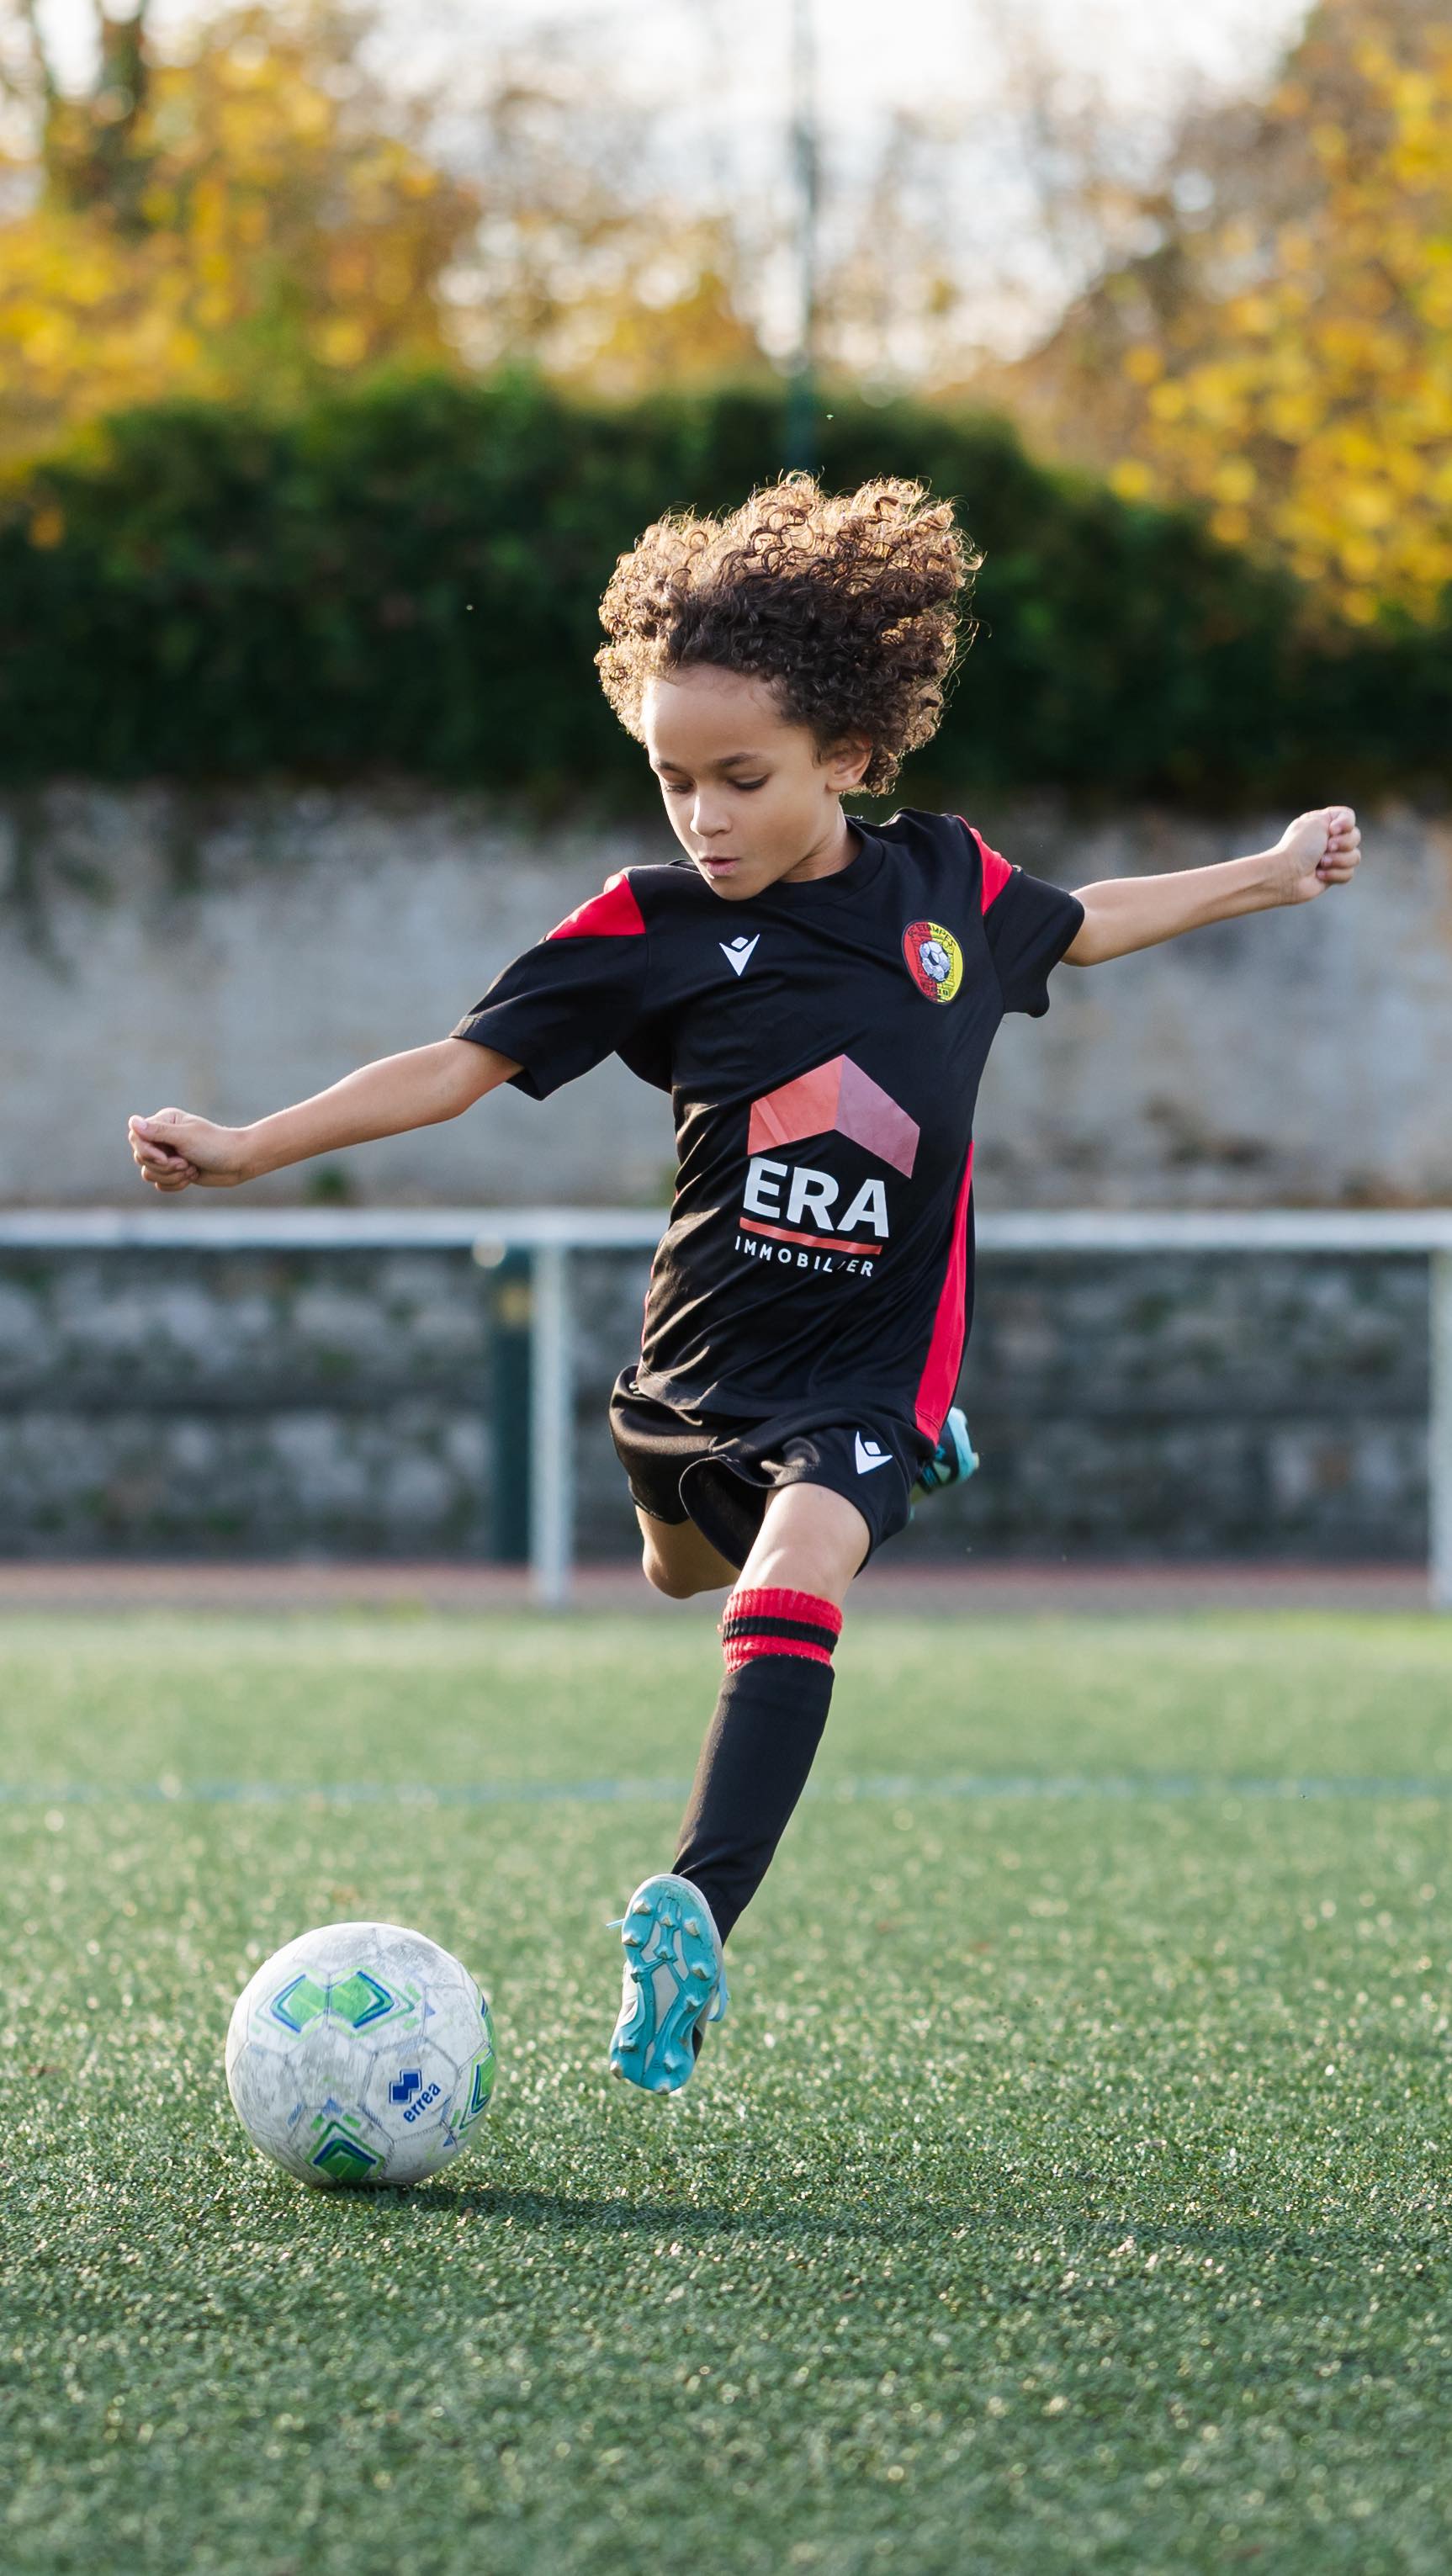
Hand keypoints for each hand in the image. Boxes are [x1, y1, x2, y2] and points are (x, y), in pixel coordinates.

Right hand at [128, 1107, 251, 1192]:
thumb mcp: (185, 1137)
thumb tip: (132, 1122)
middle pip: (141, 1158)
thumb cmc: (215, 1145)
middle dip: (164, 1166)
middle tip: (186, 1163)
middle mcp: (162, 1137)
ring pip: (149, 1173)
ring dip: (172, 1176)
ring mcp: (167, 1155)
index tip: (166, 1157)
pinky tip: (192, 1177)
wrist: (238, 1162)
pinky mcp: (174, 1172)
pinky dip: (175, 1184)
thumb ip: (158, 1131)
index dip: (147, 1151)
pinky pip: (160, 1184)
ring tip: (191, 1169)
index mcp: (164, 1122)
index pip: (136, 1138)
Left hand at [1269, 806, 1360, 904]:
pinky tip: (1319, 875)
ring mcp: (1332, 857)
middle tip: (1327, 848)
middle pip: (1355, 837)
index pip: (1349, 817)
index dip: (1346, 824)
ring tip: (1321, 864)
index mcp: (1323, 822)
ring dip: (1338, 860)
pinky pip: (1348, 873)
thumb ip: (1339, 818)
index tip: (1332, 830)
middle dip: (1343, 844)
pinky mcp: (1333, 874)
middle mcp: (1328, 838)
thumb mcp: (1318, 821)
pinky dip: (1334, 874)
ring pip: (1355, 857)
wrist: (1287, 875)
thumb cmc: (1300, 847)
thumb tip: (1347, 831)